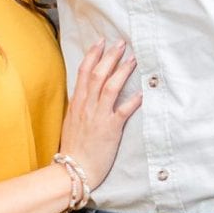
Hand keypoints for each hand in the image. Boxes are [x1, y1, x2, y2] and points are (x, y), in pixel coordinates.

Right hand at [57, 39, 142, 192]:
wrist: (73, 171)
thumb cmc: (74, 148)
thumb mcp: (72, 122)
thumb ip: (79, 106)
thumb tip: (86, 92)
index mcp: (77, 103)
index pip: (84, 72)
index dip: (93, 55)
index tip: (101, 42)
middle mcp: (86, 106)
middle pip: (98, 74)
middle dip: (110, 56)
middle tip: (121, 43)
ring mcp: (98, 116)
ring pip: (110, 87)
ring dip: (122, 71)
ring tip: (133, 59)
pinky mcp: (110, 129)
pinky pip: (123, 111)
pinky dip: (133, 100)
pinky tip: (142, 92)